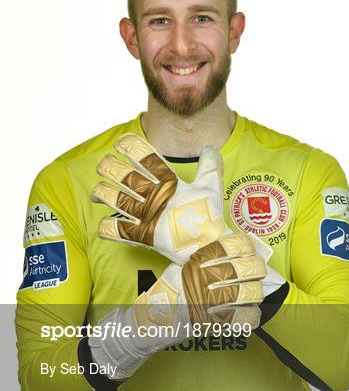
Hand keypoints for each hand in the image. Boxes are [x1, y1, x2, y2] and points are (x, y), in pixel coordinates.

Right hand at [89, 233, 264, 379]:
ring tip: (257, 291)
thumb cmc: (169, 292)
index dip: (245, 245)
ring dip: (256, 291)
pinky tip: (253, 313)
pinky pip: (241, 318)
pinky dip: (252, 316)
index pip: (228, 246)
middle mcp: (202, 279)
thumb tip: (232, 253)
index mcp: (195, 262)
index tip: (251, 246)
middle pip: (242, 269)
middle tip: (260, 269)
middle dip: (256, 268)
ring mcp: (208, 302)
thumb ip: (204, 261)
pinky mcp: (211, 324)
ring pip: (245, 293)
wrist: (152, 320)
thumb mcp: (182, 268)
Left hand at [91, 133, 229, 264]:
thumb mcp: (211, 187)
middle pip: (126, 177)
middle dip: (110, 168)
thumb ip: (209, 166)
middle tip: (103, 163)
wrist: (209, 247)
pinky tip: (101, 224)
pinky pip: (118, 230)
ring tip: (96, 192)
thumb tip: (210, 147)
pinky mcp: (143, 236)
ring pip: (117, 200)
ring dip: (103, 193)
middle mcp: (155, 197)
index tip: (120, 143)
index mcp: (169, 183)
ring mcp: (147, 217)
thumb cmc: (210, 216)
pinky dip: (107, 228)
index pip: (147, 159)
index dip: (131, 148)